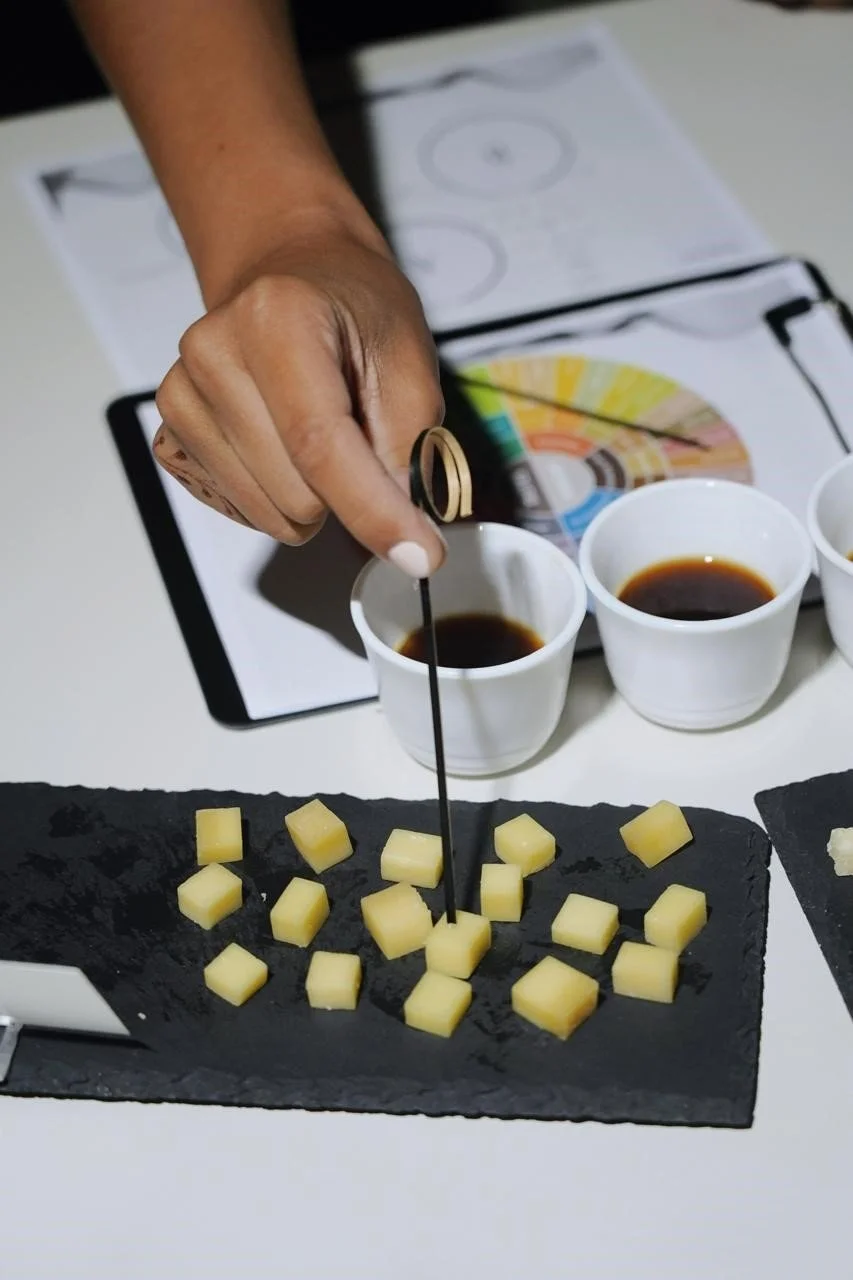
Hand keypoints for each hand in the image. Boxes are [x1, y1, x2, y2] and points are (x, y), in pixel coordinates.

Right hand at [153, 218, 446, 577]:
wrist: (291, 274)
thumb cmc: (353, 310)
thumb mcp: (410, 359)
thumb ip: (409, 446)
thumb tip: (405, 538)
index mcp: (276, 318)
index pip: (321, 444)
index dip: (374, 512)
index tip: (420, 557)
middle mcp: (212, 353)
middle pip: (296, 492)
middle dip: (348, 494)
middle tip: (361, 438)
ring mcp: (180, 397)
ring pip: (269, 514)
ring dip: (313, 499)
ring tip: (319, 435)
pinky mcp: (169, 435)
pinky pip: (238, 511)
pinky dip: (275, 500)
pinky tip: (282, 450)